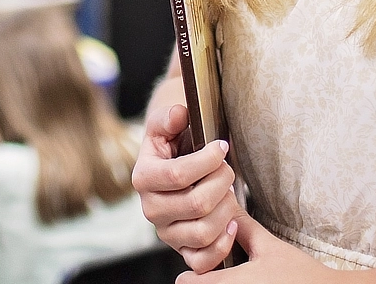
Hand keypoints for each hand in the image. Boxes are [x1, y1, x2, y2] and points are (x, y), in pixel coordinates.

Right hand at [132, 88, 241, 273]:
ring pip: (204, 232)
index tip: (222, 147)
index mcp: (143, 178)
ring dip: (227, 209)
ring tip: (229, 193)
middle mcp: (150, 209)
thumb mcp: (167, 124)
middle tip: (228, 170)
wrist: (174, 165)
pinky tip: (232, 222)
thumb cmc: (174, 143)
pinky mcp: (182, 250)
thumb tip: (178, 114)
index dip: (207, 160)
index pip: (178, 175)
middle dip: (222, 182)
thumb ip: (169, 116)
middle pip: (196, 204)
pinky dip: (224, 244)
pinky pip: (203, 261)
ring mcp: (166, 233)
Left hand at [192, 215, 344, 281]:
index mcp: (232, 283)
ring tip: (237, 279)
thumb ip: (244, 227)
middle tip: (218, 272)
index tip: (199, 268)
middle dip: (204, 281)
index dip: (191, 274)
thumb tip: (229, 206)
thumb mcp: (270, 247)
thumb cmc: (302, 276)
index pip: (187, 283)